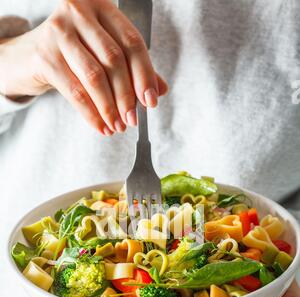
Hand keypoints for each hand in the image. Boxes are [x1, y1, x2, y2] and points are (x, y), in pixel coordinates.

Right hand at [0, 0, 167, 135]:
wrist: (28, 56)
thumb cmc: (73, 53)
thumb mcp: (103, 53)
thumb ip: (132, 67)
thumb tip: (160, 89)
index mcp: (101, 6)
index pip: (131, 42)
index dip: (145, 74)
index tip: (151, 101)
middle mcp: (79, 12)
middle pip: (114, 59)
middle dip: (127, 95)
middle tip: (133, 119)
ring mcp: (59, 31)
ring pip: (94, 76)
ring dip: (109, 108)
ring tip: (117, 126)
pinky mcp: (45, 55)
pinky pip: (75, 91)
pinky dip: (91, 113)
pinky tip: (100, 126)